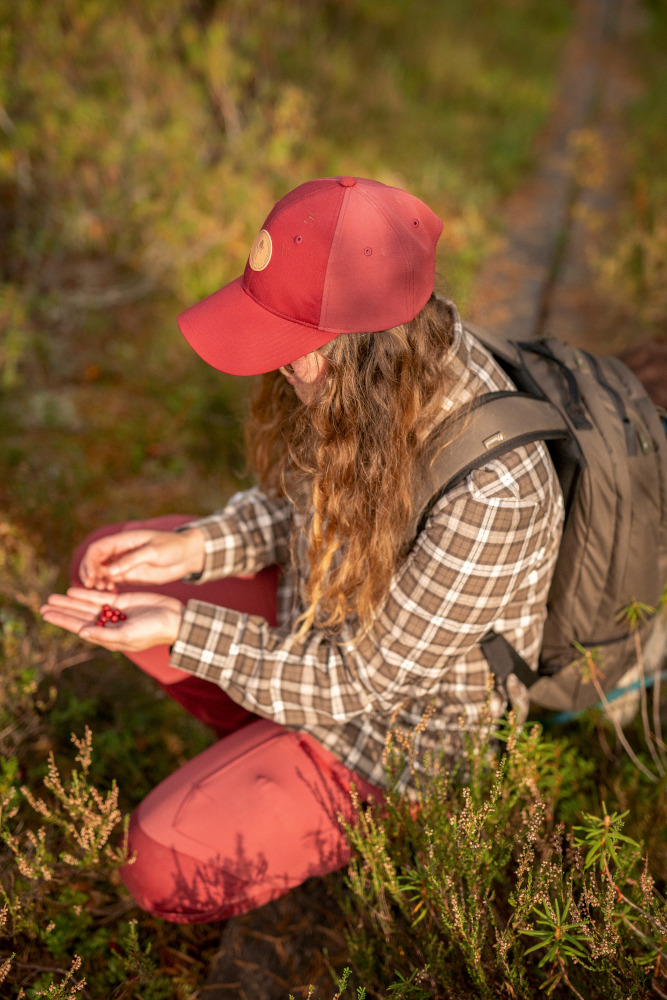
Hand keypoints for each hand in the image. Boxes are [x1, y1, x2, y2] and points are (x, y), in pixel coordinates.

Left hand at [40, 588, 184, 651]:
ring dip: (70, 602)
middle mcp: (108, 626)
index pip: (79, 627)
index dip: (63, 620)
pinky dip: (87, 594)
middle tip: (43, 605)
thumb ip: (104, 635)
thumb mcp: (128, 636)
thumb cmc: (153, 631)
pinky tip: (73, 591)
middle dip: (62, 611)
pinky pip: (100, 597)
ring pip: (87, 606)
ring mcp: (114, 613)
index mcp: (107, 637)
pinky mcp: (122, 602)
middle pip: (79, 616)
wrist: (175, 619)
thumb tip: (81, 633)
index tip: (47, 615)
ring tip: (53, 597)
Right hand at [79, 528, 204, 589]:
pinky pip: (111, 580)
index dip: (90, 562)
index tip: (91, 578)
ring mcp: (123, 564)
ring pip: (101, 572)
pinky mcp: (129, 575)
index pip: (96, 549)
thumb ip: (131, 560)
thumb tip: (109, 571)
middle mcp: (119, 552)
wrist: (187, 554)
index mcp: (123, 540)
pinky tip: (109, 593)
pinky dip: (106, 586)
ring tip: (102, 590)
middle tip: (92, 587)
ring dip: (97, 581)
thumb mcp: (153, 552)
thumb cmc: (172, 547)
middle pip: (94, 561)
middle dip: (89, 573)